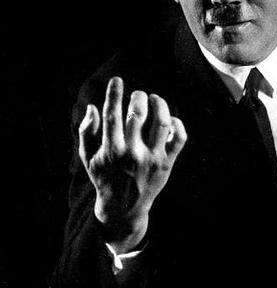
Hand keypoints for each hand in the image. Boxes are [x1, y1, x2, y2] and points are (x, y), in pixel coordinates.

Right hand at [78, 76, 186, 251]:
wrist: (124, 208)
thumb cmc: (105, 177)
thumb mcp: (88, 158)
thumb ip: (87, 132)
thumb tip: (92, 107)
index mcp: (111, 151)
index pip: (112, 115)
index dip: (114, 94)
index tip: (117, 80)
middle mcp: (132, 154)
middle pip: (137, 114)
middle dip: (138, 97)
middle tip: (137, 95)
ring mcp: (152, 158)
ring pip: (162, 122)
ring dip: (160, 104)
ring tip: (155, 99)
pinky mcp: (167, 163)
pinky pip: (179, 138)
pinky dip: (177, 123)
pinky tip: (169, 118)